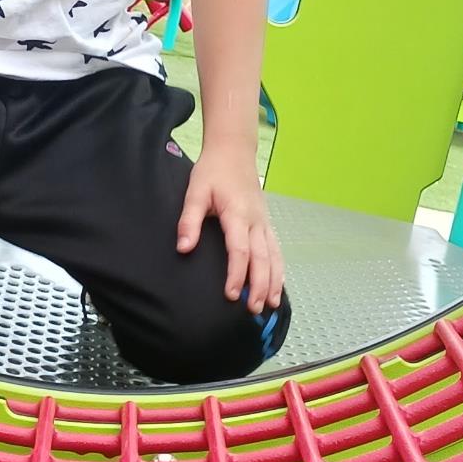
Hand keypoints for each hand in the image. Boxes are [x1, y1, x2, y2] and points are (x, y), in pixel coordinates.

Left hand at [177, 143, 283, 315]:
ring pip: (274, 256)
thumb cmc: (213, 172)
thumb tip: (183, 248)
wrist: (234, 152)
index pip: (240, 250)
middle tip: (253, 309)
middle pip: (262, 258)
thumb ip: (189, 221)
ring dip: (273, 281)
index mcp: (237, 214)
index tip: (232, 295)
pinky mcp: (266, 223)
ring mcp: (264, 222)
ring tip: (270, 305)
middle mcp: (256, 221)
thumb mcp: (195, 192)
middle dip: (259, 285)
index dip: (237, 274)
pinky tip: (277, 285)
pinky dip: (279, 269)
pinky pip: (277, 249)